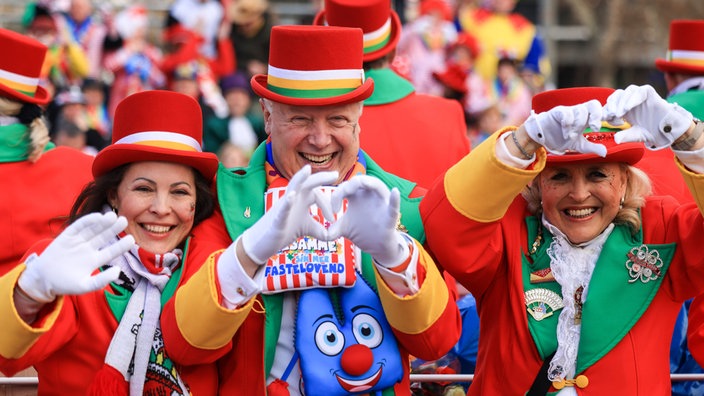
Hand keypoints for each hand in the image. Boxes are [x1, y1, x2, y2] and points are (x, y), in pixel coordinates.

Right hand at [17, 212, 134, 302]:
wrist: (42, 279)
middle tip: (124, 220)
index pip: (111, 251)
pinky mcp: (67, 236)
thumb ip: (101, 281)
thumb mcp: (84, 286)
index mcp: (94, 260)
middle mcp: (88, 248)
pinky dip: (88, 221)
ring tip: (113, 216)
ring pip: (93, 230)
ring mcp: (78, 241)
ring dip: (102, 223)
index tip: (132, 239)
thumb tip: (117, 271)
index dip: (121, 245)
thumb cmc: (65, 284)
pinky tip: (98, 217)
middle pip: (104, 237)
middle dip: (114, 229)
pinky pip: (78, 227)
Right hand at [241, 165, 337, 263]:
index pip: (317, 194)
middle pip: (307, 183)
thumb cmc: (285, 231)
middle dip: (321, 178)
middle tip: (336, 174)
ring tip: (307, 169)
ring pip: (292, 187)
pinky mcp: (278, 218)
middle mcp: (293, 198)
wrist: (264, 242)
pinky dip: (287, 202)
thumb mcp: (306, 228)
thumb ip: (319, 228)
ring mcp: (284, 206)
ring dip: (300, 178)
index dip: (327, 205)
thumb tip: (331, 234)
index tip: (332, 219)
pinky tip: (292, 196)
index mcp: (301, 200)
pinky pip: (282, 208)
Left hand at [328, 176, 408, 267]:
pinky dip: (394, 200)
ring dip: (370, 183)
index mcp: (357, 196)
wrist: (377, 246)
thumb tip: (321, 234)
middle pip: (360, 180)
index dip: (336, 196)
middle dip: (349, 184)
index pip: (345, 187)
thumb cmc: (362, 231)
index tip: (332, 212)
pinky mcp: (390, 217)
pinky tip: (394, 191)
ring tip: (361, 182)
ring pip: (378, 186)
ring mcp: (381, 204)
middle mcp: (370, 195)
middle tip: (341, 194)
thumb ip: (333, 228)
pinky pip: (394, 207)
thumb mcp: (345, 228)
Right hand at [523, 99, 606, 156]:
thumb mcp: (579, 145)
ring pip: (580, 110)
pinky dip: (568, 123)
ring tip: (571, 136)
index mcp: (586, 119)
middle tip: (595, 128)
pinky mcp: (557, 112)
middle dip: (597, 115)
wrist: (541, 137)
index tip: (618, 123)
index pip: (601, 112)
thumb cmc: (560, 139)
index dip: (610, 115)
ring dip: (578, 125)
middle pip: (594, 104)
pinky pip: (566, 113)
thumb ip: (592, 147)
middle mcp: (579, 112)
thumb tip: (605, 152)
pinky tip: (565, 132)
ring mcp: (568, 111)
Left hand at [603, 84, 693, 149]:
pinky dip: (633, 98)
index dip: (605, 111)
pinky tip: (628, 108)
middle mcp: (630, 101)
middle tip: (610, 115)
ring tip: (619, 114)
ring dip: (620, 102)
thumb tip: (616, 139)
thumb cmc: (652, 132)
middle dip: (611, 105)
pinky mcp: (650, 93)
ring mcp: (639, 96)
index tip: (604, 120)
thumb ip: (626, 136)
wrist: (668, 130)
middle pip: (616, 96)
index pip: (610, 105)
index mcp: (624, 110)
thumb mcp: (636, 135)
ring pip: (626, 91)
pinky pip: (640, 90)